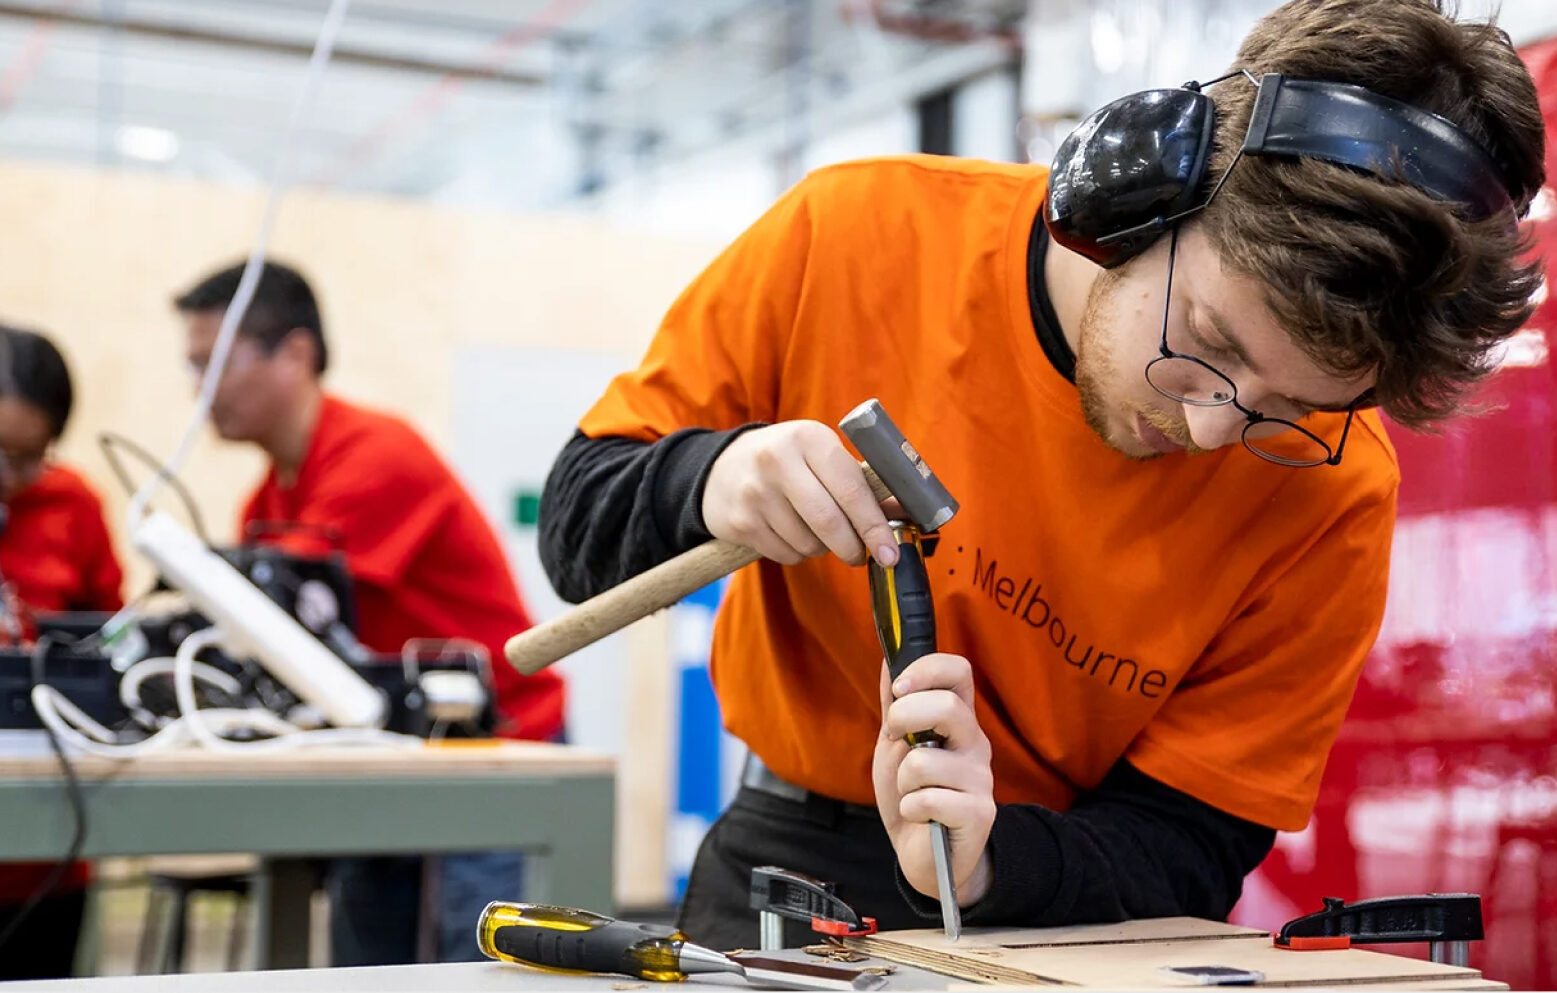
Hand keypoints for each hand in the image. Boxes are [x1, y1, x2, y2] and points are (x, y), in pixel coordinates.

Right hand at [702, 421, 898, 566]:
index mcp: (809, 438)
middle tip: (861, 556)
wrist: (722, 469)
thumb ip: (862, 483)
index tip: (890, 553)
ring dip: (823, 549)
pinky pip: (786, 555)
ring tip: (817, 533)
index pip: (850, 488)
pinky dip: (799, 554)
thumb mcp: (822, 456)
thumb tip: (906, 513)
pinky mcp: (740, 522)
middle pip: (829, 522)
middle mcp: (778, 461)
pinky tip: (793, 535)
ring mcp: (755, 492)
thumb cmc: (789, 462)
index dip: (874, 526)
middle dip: (852, 547)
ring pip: (808, 543)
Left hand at [873, 653, 995, 905]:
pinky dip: (910, 809)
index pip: (959, 671)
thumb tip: (889, 658)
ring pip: (924, 760)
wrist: (923, 855)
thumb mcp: (894, 744)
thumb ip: (894, 705)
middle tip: (896, 743)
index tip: (898, 689)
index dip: (926, 670)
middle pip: (947, 706)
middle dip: (904, 719)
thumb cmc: (911, 794)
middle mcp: (975, 743)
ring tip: (912, 795)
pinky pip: (927, 799)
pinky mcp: (979, 813)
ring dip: (903, 782)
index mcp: (957, 719)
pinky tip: (920, 817)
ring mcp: (981, 778)